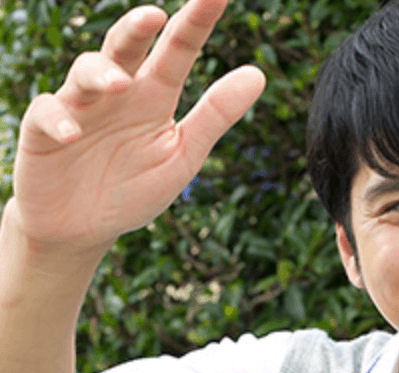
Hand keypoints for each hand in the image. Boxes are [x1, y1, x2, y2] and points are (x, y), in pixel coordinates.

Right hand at [9, 0, 265, 253]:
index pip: (178, 51)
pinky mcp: (43, 132)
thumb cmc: (134, 188)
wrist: (83, 228)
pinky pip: (46, 115)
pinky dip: (58, 120)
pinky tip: (74, 134)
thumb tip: (258, 74)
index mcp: (155, 95)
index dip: (197, 22)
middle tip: (154, 16)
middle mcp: (117, 93)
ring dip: (100, 73)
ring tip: (119, 84)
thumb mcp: (183, 155)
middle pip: (125, 48)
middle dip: (136, 29)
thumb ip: (215, 116)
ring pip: (84, 72)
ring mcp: (79, 108)